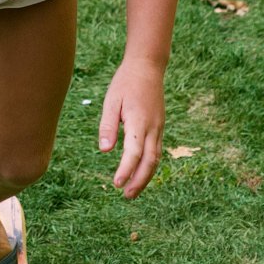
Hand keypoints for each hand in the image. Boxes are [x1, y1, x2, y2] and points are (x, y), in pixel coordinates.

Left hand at [98, 58, 165, 198]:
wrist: (147, 68)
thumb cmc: (125, 83)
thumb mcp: (111, 101)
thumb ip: (108, 125)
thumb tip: (104, 150)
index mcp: (139, 121)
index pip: (134, 152)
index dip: (126, 170)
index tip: (117, 184)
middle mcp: (152, 128)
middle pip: (149, 161)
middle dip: (139, 181)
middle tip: (126, 196)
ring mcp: (158, 128)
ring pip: (155, 159)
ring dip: (145, 177)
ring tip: (132, 191)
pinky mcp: (159, 127)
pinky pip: (156, 151)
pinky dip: (149, 166)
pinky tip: (141, 174)